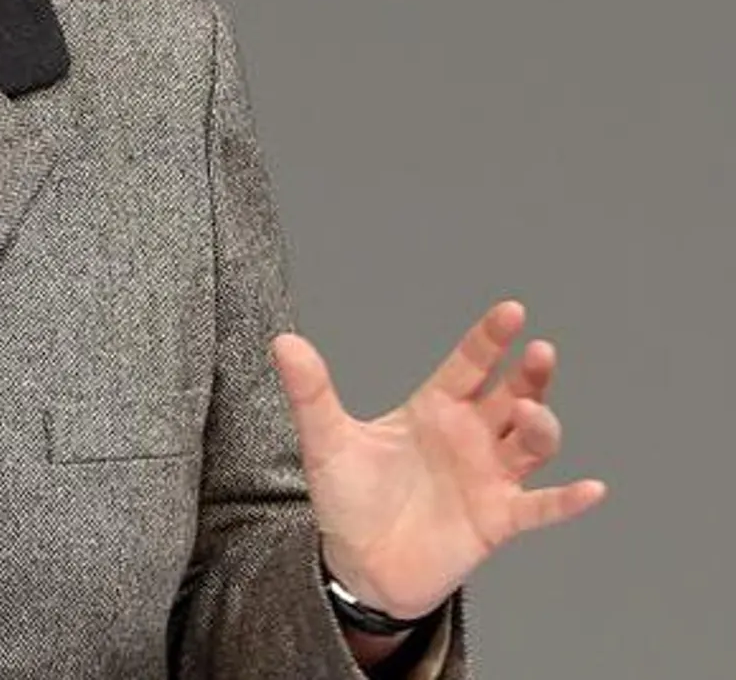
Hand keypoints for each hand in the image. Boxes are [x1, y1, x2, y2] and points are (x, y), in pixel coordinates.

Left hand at [270, 300, 605, 619]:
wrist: (358, 563)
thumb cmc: (349, 497)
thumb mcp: (326, 441)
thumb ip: (311, 392)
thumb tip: (282, 341)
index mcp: (433, 409)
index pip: (469, 365)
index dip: (490, 340)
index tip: (511, 311)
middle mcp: (470, 437)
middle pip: (512, 396)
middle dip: (530, 375)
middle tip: (540, 352)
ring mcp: (488, 477)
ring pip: (531, 445)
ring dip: (542, 429)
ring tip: (535, 416)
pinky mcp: (497, 520)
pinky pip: (540, 508)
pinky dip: (566, 500)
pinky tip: (592, 488)